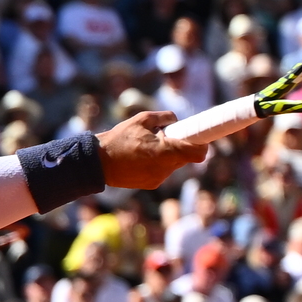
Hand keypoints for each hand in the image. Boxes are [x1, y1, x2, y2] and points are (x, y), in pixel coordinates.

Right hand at [97, 109, 211, 189]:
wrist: (99, 163)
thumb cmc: (119, 138)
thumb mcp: (142, 119)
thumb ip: (165, 117)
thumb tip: (177, 121)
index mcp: (165, 151)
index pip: (197, 153)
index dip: (202, 144)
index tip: (198, 137)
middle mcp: (165, 168)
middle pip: (185, 157)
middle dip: (181, 146)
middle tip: (167, 136)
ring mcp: (158, 178)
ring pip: (174, 164)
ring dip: (168, 155)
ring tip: (148, 147)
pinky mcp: (152, 184)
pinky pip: (163, 171)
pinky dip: (158, 163)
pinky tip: (141, 158)